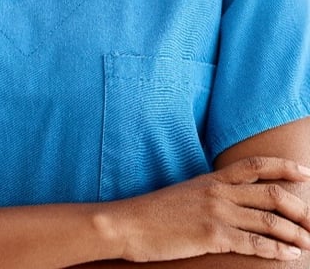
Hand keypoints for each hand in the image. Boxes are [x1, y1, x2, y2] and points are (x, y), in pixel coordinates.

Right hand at [109, 156, 309, 262]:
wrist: (129, 223)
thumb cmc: (154, 213)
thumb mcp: (185, 194)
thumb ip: (209, 194)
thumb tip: (230, 202)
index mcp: (211, 179)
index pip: (254, 166)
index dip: (283, 167)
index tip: (305, 171)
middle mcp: (218, 191)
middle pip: (270, 193)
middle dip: (298, 207)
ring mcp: (216, 212)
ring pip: (268, 219)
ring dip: (294, 232)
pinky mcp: (212, 235)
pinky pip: (254, 242)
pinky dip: (276, 249)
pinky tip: (289, 255)